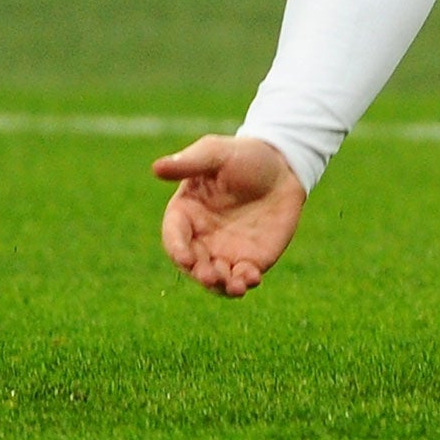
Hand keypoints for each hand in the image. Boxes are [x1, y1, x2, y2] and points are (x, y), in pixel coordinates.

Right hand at [153, 135, 305, 297]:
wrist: (284, 167)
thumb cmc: (244, 155)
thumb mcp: (216, 153)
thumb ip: (189, 163)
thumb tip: (156, 167)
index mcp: (186, 213)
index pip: (174, 236)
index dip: (177, 249)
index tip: (185, 257)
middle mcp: (201, 238)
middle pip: (193, 265)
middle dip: (199, 274)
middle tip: (210, 276)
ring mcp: (225, 251)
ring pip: (216, 278)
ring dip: (221, 286)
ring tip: (234, 286)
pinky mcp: (251, 259)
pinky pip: (243, 277)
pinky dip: (245, 282)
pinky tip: (252, 279)